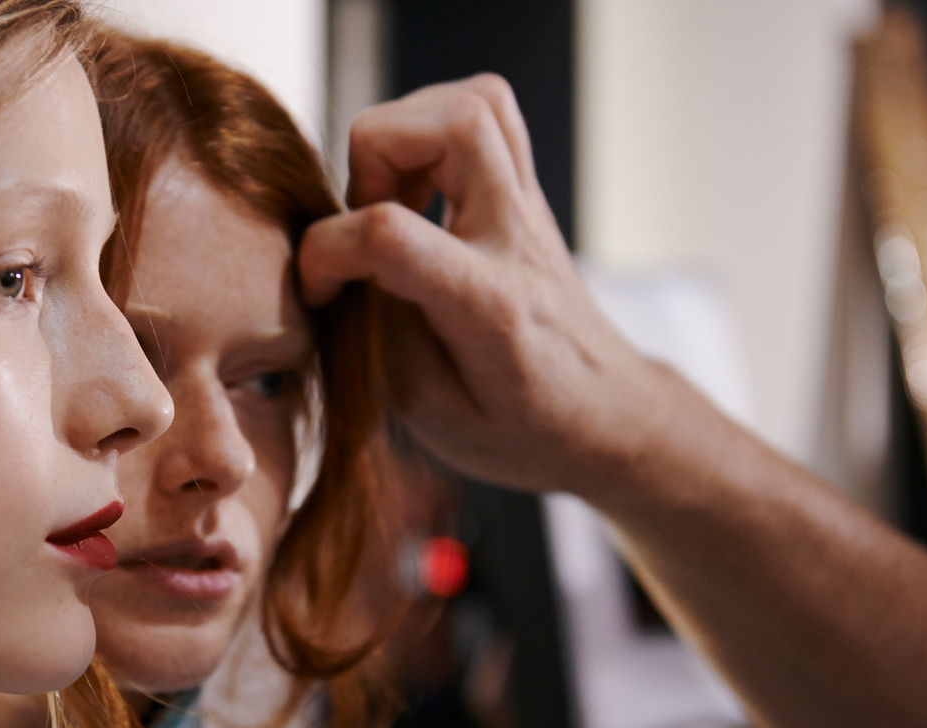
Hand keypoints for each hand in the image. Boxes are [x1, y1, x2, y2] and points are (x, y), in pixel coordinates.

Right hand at [299, 76, 677, 497]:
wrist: (605, 415)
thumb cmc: (520, 428)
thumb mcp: (430, 416)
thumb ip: (377, 336)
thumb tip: (338, 270)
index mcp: (489, 307)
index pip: (391, 233)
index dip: (328, 249)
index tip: (321, 290)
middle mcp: (516, 239)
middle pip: (452, 123)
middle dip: (376, 153)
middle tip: (364, 215)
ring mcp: (528, 208)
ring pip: (474, 101)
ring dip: (407, 132)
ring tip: (388, 196)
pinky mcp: (527, 194)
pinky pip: (484, 113)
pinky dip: (430, 132)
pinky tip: (413, 193)